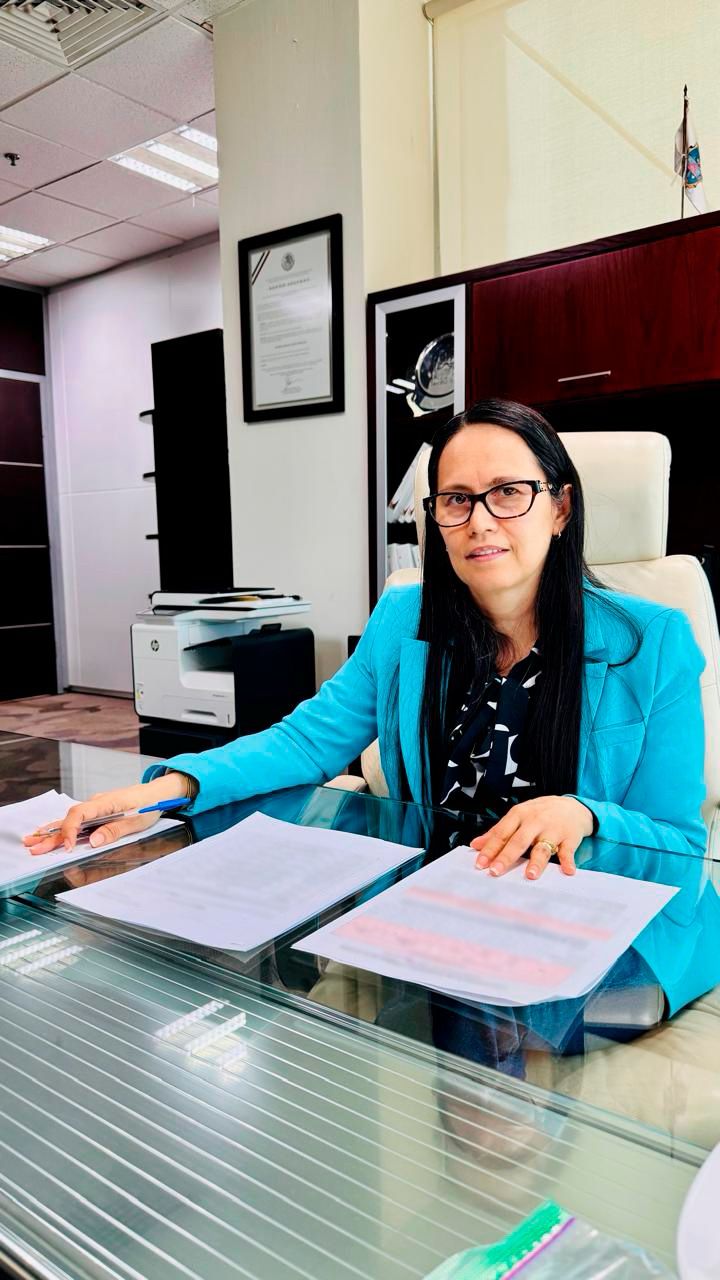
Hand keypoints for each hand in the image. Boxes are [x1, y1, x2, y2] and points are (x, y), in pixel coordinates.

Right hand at [21, 771, 194, 855]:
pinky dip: (62, 827)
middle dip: (51, 834)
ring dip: (52, 831)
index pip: (79, 814)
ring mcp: (96, 807)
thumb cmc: (149, 805)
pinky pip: (76, 820)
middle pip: (69, 818)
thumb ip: (113, 831)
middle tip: (33, 847)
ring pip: (69, 819)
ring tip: (32, 841)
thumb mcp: (136, 822)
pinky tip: (48, 833)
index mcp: (106, 802)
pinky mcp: (97, 812)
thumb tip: (92, 841)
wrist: (158, 793)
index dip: (69, 830)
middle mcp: (97, 802)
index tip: (65, 846)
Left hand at [471, 796, 593, 879]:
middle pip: (519, 841)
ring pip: (543, 847)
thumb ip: (497, 831)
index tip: (480, 864)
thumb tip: (476, 845)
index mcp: (519, 815)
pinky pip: (568, 851)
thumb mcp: (518, 816)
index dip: (490, 849)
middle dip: (506, 857)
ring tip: (530, 875)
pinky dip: (568, 861)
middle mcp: (535, 821)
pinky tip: (567, 871)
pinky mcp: (569, 838)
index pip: (501, 833)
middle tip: (495, 871)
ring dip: (536, 862)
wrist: (572, 806)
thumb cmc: (540, 813)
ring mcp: (553, 830)